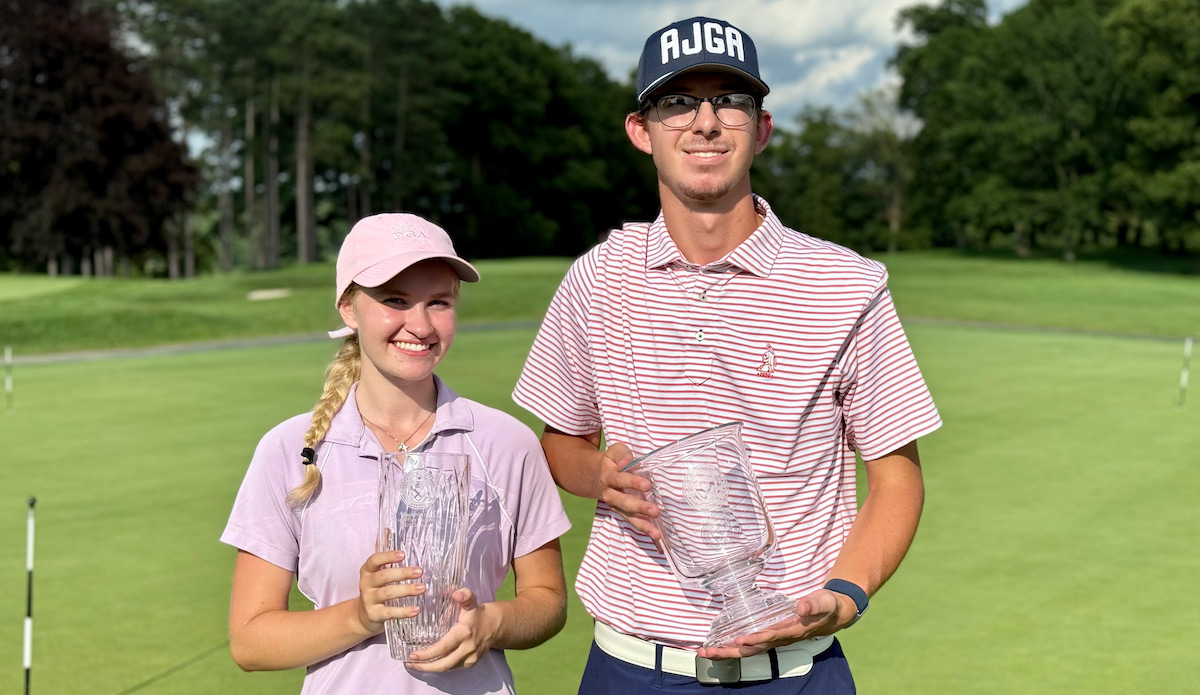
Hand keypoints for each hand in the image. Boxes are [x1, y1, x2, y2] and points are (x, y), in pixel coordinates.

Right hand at [354, 551, 424, 635]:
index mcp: (367, 571)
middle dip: (402, 573)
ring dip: (406, 590)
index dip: (388, 556)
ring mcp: (369, 600)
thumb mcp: (376, 573)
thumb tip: (388, 531)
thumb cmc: (375, 589)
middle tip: (420, 571)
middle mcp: (366, 584)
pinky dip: (403, 611)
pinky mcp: (374, 615)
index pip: (374, 560)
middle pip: (383, 576)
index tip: (403, 555)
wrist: (362, 616)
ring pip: (387, 593)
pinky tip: (416, 609)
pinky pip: (390, 612)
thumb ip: (384, 557)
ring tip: (422, 588)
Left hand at [405, 588, 495, 670]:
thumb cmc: (478, 613)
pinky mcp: (471, 664)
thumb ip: (464, 594)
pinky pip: (452, 668)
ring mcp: (470, 658)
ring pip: (447, 669)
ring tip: (415, 664)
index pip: (443, 647)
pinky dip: (440, 667)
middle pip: (443, 664)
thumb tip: (455, 593)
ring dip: (430, 668)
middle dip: (424, 666)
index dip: (427, 654)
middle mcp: (468, 648)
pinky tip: (429, 663)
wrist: (496, 626)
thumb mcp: (472, 600)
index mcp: (464, 633)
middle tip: (409, 663)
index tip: (413, 655)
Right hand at [597, 442, 660, 539]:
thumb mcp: (614, 451)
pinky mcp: (622, 513)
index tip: (647, 485)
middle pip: (623, 502)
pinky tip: (655, 536)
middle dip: (639, 507)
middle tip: (655, 511)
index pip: (620, 479)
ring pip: (628, 516)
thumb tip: (627, 462)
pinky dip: (643, 530)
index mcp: (608, 476)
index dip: (632, 482)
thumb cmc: (611, 461)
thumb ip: (622, 454)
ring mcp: (616, 506)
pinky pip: (632, 522)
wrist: (594, 476)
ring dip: (642, 525)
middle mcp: (610, 494)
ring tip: (656, 533)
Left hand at [695, 589, 851, 659]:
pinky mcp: (769, 634)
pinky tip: (717, 645)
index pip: (771, 637)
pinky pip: (748, 644)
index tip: (741, 640)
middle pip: (753, 649)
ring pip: (747, 649)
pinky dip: (732, 646)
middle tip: (709, 652)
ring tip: (705, 652)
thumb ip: (814, 604)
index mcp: (792, 630)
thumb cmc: (827, 607)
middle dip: (731, 651)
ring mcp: (773, 638)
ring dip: (726, 651)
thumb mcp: (824, 602)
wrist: (831, 614)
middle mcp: (780, 638)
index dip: (756, 639)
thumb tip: (801, 608)